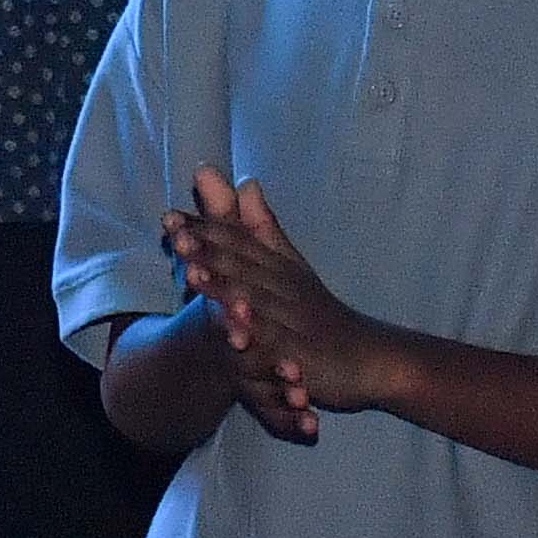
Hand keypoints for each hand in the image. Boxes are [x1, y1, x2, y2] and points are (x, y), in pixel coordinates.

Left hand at [165, 171, 400, 440]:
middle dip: (206, 248)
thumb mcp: (290, 266)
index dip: (202, 228)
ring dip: (224, 287)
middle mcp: (284, 286)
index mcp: (277, 266)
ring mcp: (295, 319)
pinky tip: (233, 337)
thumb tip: (246, 180)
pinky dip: (257, 339)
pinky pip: (278, 346)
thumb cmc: (321, 312)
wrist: (370, 357)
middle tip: (172, 234)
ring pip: (257, 300)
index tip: (167, 216)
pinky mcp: (304, 353)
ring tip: (191, 276)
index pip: (236, 241)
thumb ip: (262, 228)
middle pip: (242, 263)